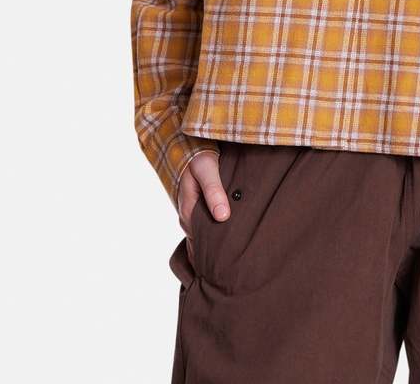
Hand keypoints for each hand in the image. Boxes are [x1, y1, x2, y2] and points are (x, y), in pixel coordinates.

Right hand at [177, 150, 231, 268]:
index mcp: (189, 211)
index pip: (199, 244)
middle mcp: (188, 216)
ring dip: (214, 246)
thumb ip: (214, 192)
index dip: (210, 258)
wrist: (190, 144)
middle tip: (231, 275)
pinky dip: (214, 236)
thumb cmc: (198, 156)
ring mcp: (192, 212)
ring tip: (232, 264)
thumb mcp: (207, 171)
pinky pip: (205, 226)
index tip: (224, 272)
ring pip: (204, 235)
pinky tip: (227, 243)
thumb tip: (222, 217)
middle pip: (201, 243)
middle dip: (212, 257)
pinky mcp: (198, 206)